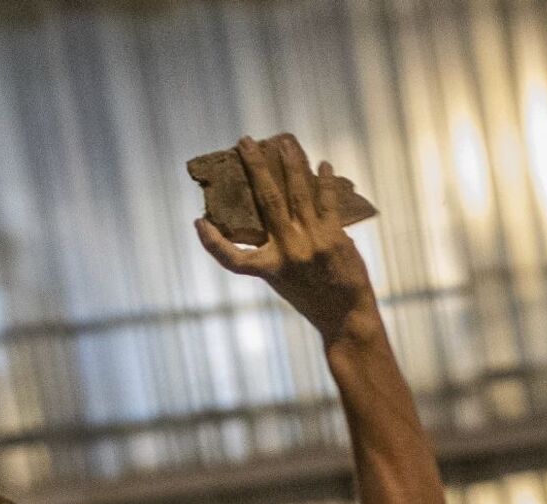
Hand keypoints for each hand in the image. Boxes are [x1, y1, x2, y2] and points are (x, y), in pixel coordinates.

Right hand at [195, 135, 376, 345]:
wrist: (346, 319)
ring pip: (297, 192)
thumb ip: (278, 254)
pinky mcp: (333, 238)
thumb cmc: (316, 300)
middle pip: (266, 200)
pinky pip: (326, 200)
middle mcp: (286, 253)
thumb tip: (280, 214)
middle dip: (255, 165)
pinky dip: (324, 181)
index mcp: (269, 269)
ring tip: (286, 142)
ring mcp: (310, 243)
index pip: (231, 257)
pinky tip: (323, 166)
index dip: (212, 243)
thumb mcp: (286, 282)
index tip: (199, 223)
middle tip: (246, 140)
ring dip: (291, 162)